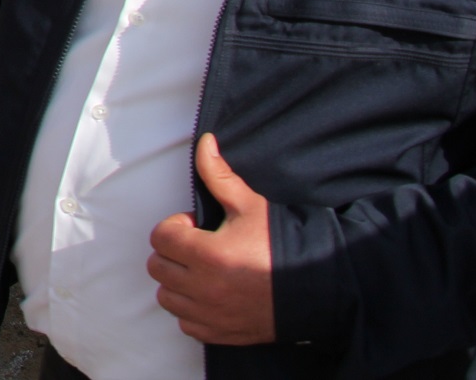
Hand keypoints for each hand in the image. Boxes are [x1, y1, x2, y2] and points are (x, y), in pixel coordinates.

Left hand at [148, 134, 274, 344]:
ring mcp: (210, 314)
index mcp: (208, 254)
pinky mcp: (219, 333)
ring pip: (166, 296)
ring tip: (203, 271)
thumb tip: (205, 142)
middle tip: (199, 247)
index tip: (196, 227)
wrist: (317, 290)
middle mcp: (204, 287)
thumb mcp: (251, 206)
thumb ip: (220, 175)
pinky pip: (185, 322)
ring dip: (178, 282)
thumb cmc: (283, 246)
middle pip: (157, 266)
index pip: (160, 237)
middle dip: (173, 253)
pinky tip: (211, 295)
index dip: (176, 227)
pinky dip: (191, 309)